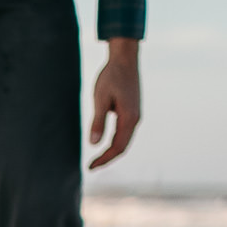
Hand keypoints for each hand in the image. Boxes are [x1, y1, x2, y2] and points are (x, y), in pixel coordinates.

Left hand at [88, 37, 140, 169]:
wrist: (124, 59)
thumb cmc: (111, 76)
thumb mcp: (100, 99)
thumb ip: (98, 121)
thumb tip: (94, 143)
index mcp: (129, 118)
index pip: (117, 147)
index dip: (104, 159)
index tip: (90, 166)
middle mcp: (135, 119)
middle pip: (123, 147)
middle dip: (107, 158)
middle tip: (91, 167)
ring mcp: (135, 115)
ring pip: (125, 140)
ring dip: (111, 151)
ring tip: (97, 159)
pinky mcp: (132, 111)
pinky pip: (125, 132)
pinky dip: (115, 142)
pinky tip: (104, 144)